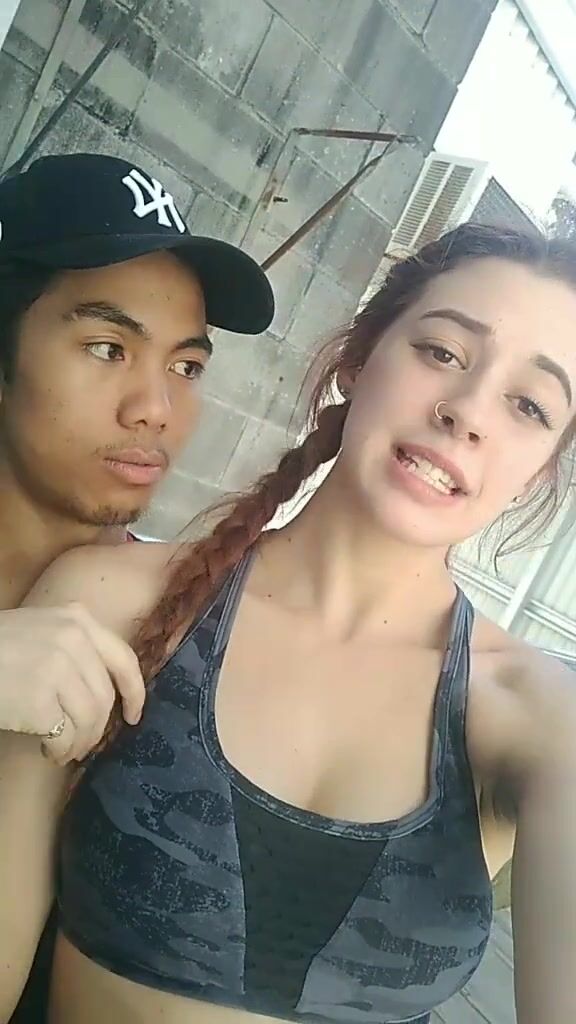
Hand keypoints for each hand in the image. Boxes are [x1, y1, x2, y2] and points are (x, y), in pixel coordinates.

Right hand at [0, 603, 143, 763]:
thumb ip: (74, 646)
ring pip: (90, 720)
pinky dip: (60, 751)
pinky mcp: (41, 699)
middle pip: (105, 697)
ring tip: (63, 750)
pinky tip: (46, 750)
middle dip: (98, 728)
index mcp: (77, 619)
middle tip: (83, 745)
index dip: (134, 692)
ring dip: (79, 744)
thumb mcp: (40, 629)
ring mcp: (58, 667)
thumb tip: (105, 693)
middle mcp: (74, 638)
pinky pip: (66, 736)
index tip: (134, 715)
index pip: (123, 659)